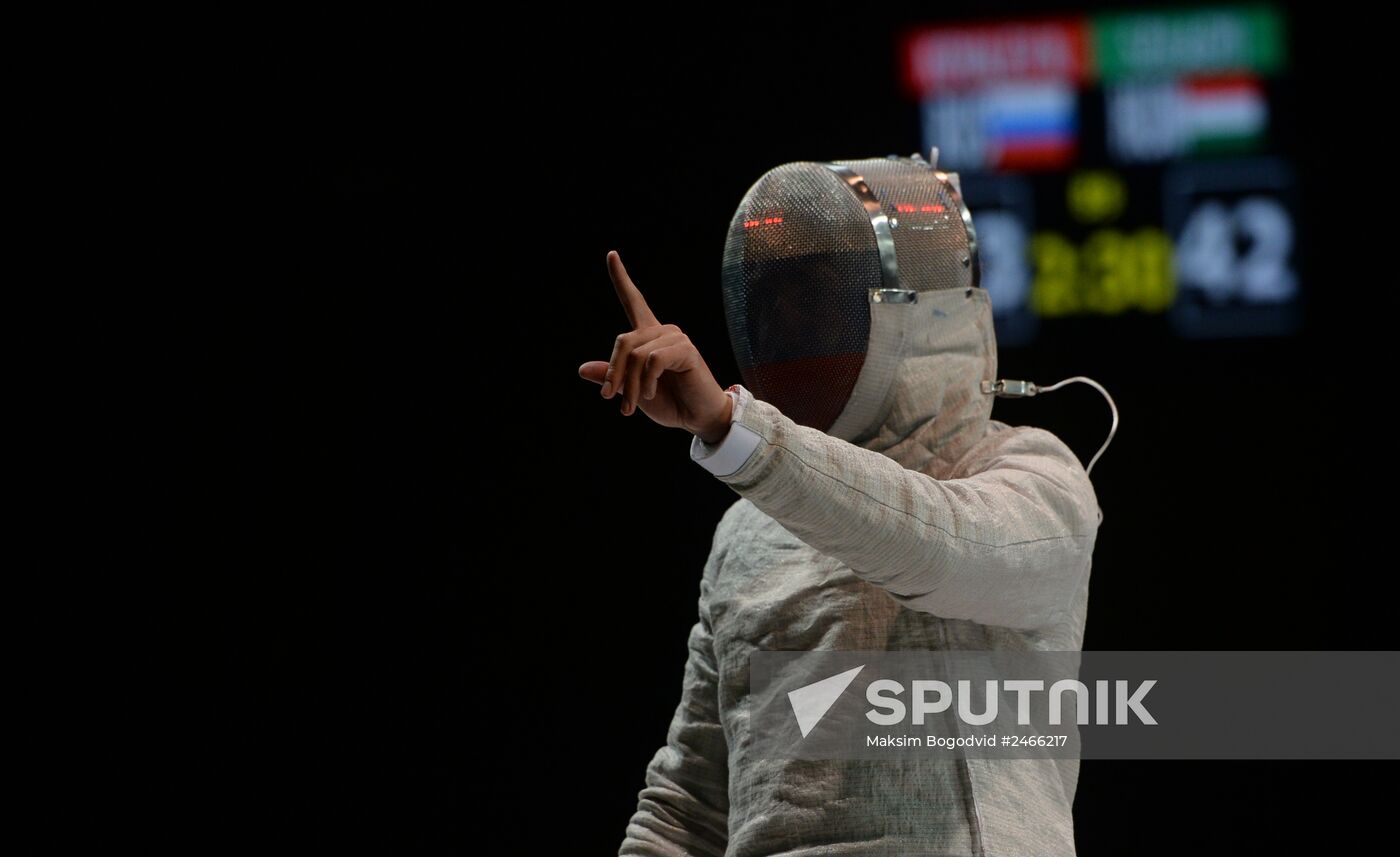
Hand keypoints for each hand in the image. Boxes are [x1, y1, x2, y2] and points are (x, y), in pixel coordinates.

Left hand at [578, 250, 732, 442]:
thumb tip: (582, 369)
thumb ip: (612, 379)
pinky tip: (652, 394)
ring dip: (631, 385)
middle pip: (623, 341)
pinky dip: (647, 381)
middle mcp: (662, 331)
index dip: (621, 279)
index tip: (611, 255)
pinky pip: (653, 359)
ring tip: (632, 405)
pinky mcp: (686, 350)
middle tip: (611, 399)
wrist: (697, 417)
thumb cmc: (670, 402)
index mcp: (649, 336)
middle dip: (614, 373)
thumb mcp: (633, 392)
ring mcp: (675, 338)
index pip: (633, 301)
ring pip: (637, 354)